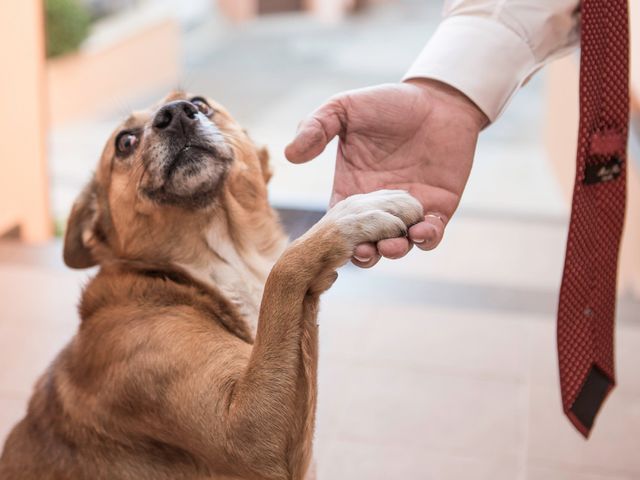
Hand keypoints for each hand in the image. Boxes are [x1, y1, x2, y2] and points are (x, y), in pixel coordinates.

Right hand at [285, 79, 487, 267]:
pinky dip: (427, 238)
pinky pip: (432, 233)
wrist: (437, 98)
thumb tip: (290, 154)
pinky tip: (422, 230)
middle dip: (365, 255)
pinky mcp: (438, 208)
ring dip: (395, 251)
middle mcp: (379, 207)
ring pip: (399, 245)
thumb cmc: (388, 103)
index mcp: (352, 190)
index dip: (335, 241)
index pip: (339, 226)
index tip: (335, 245)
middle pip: (367, 244)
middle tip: (365, 251)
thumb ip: (315, 127)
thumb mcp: (344, 109)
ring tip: (392, 245)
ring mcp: (408, 211)